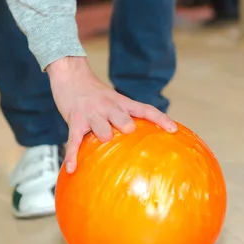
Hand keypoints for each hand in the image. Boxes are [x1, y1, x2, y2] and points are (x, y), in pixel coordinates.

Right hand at [46, 56, 176, 173]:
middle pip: (123, 119)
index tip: (173, 130)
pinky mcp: (75, 121)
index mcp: (120, 101)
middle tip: (129, 132)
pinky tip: (71, 169)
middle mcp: (108, 107)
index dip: (160, 119)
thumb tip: (136, 135)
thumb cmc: (92, 91)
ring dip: (104, 137)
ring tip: (104, 141)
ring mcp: (91, 114)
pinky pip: (74, 142)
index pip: (144, 109)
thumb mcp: (112, 98)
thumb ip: (123, 113)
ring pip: (102, 129)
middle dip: (127, 127)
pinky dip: (72, 156)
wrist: (70, 74)